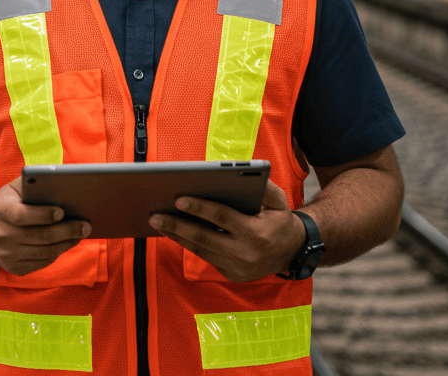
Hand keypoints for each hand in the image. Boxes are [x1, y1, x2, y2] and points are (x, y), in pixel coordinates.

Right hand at [0, 178, 90, 275]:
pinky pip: (42, 262)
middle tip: (85, 226)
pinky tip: (67, 243)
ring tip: (81, 234)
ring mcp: (6, 254)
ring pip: (45, 252)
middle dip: (67, 231)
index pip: (22, 215)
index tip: (62, 212)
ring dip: (67, 243)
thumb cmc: (10, 203)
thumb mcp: (16, 188)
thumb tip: (61, 181)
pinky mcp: (13, 267)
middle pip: (40, 236)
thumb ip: (34, 182)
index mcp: (1, 210)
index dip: (43, 214)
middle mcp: (0, 234)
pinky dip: (58, 253)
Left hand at [147, 180, 304, 282]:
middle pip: (204, 237)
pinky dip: (188, 244)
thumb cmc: (280, 221)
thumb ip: (264, 186)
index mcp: (256, 232)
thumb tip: (241, 173)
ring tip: (157, 222)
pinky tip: (173, 232)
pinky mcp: (231, 274)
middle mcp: (245, 253)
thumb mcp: (279, 201)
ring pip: (200, 250)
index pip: (222, 218)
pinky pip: (205, 257)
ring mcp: (237, 267)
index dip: (200, 208)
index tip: (179, 199)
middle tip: (155, 215)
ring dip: (177, 235)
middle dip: (177, 225)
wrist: (292, 253)